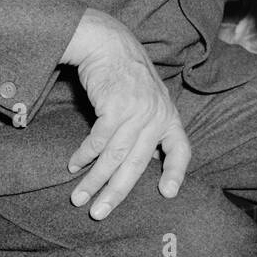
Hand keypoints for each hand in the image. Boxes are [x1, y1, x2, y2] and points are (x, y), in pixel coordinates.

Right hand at [61, 8, 190, 218]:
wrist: (109, 43)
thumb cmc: (125, 74)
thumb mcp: (148, 98)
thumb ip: (148, 127)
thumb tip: (141, 161)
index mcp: (169, 116)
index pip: (181, 149)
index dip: (176, 173)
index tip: (167, 193)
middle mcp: (157, 116)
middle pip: (138, 164)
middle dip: (116, 192)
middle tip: (99, 213)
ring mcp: (138, 111)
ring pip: (115, 156)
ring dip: (94, 179)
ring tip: (79, 198)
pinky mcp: (116, 106)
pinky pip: (99, 140)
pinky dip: (85, 156)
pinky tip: (74, 165)